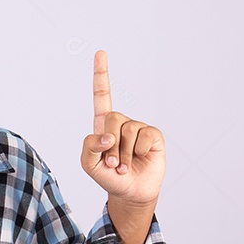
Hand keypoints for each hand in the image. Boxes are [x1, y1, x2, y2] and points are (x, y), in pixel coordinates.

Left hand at [81, 50, 165, 205]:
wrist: (130, 192)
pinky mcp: (154, 135)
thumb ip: (89, 147)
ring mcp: (138, 128)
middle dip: (110, 145)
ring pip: (127, 131)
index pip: (102, 95)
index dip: (101, 74)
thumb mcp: (89, 164)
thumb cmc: (108, 176)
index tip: (100, 52)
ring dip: (124, 154)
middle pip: (112, 118)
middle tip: (112, 163)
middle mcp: (121, 122)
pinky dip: (139, 152)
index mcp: (103, 124)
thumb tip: (107, 135)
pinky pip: (144, 137)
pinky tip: (140, 159)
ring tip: (124, 166)